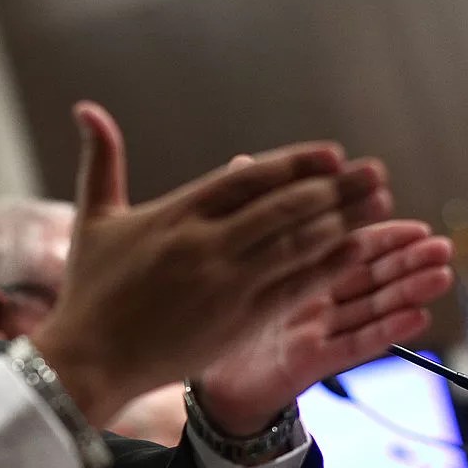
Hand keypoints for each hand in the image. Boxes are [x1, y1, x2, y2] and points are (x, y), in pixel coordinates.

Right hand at [31, 102, 390, 426]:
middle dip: (334, 188)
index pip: (247, 177)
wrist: (88, 360)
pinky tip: (357, 251)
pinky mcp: (236, 322)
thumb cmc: (89, 290)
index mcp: (175, 215)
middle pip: (283, 207)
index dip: (295, 163)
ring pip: (295, 245)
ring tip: (379, 204)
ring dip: (343, 221)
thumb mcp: (94, 219)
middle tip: (375, 172)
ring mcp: (224, 284)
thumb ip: (102, 161)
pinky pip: (293, 288)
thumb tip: (87, 107)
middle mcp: (205, 244)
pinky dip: (327, 267)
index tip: (333, 154)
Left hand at [198, 215, 453, 435]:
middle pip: (370, 275)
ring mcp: (319, 330)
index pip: (349, 245)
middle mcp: (318, 298)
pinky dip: (386, 332)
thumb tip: (241, 158)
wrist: (205, 375)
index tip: (414, 221)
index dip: (382, 235)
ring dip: (408, 292)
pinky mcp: (314, 361)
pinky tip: (417, 317)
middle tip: (442, 246)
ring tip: (441, 276)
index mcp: (303, 270)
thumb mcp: (234, 262)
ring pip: (371, 307)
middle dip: (408, 260)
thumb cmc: (220, 315)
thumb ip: (248, 215)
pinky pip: (354, 345)